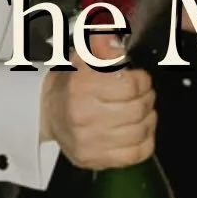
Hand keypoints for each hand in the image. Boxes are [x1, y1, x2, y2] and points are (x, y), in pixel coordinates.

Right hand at [40, 37, 155, 168]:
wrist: (48, 112)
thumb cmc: (72, 83)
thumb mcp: (85, 57)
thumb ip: (103, 44)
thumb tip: (115, 38)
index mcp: (82, 87)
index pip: (131, 86)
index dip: (142, 80)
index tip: (139, 79)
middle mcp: (84, 116)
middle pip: (138, 110)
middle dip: (147, 98)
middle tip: (143, 95)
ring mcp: (89, 141)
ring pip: (140, 132)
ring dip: (148, 119)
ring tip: (142, 112)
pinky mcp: (94, 159)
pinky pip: (136, 154)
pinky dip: (145, 141)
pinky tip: (139, 131)